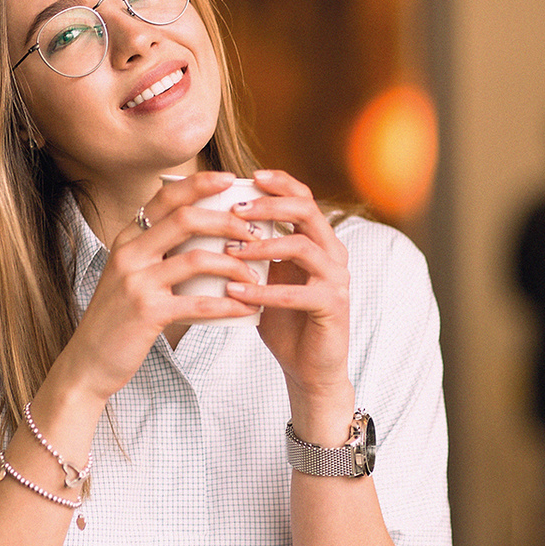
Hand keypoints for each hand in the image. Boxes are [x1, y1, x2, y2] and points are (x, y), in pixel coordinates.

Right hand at [60, 172, 263, 402]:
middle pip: (185, 219)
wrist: (88, 361)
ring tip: (255, 275)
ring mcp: (136, 282)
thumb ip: (158, 254)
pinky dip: (228, 304)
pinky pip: (199, 303)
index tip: (230, 179)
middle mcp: (129, 253)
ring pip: (196, 258)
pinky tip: (246, 307)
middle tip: (255, 232)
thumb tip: (207, 239)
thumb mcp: (131, 276)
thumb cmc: (119, 319)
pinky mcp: (148, 312)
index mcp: (126, 239)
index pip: (165, 197)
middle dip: (228, 220)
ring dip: (234, 265)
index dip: (200, 183)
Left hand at [223, 170, 353, 438]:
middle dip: (269, 205)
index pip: (303, 198)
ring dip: (262, 245)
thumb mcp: (266, 277)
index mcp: (318, 240)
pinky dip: (264, 290)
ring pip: (302, 246)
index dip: (278, 183)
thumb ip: (251, 250)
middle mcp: (332, 253)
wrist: (309, 368)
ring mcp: (336, 279)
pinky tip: (236, 292)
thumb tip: (208, 222)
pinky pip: (297, 292)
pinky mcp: (332, 306)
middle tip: (235, 210)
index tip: (249, 177)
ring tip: (230, 249)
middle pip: (306, 211)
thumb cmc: (284, 319)